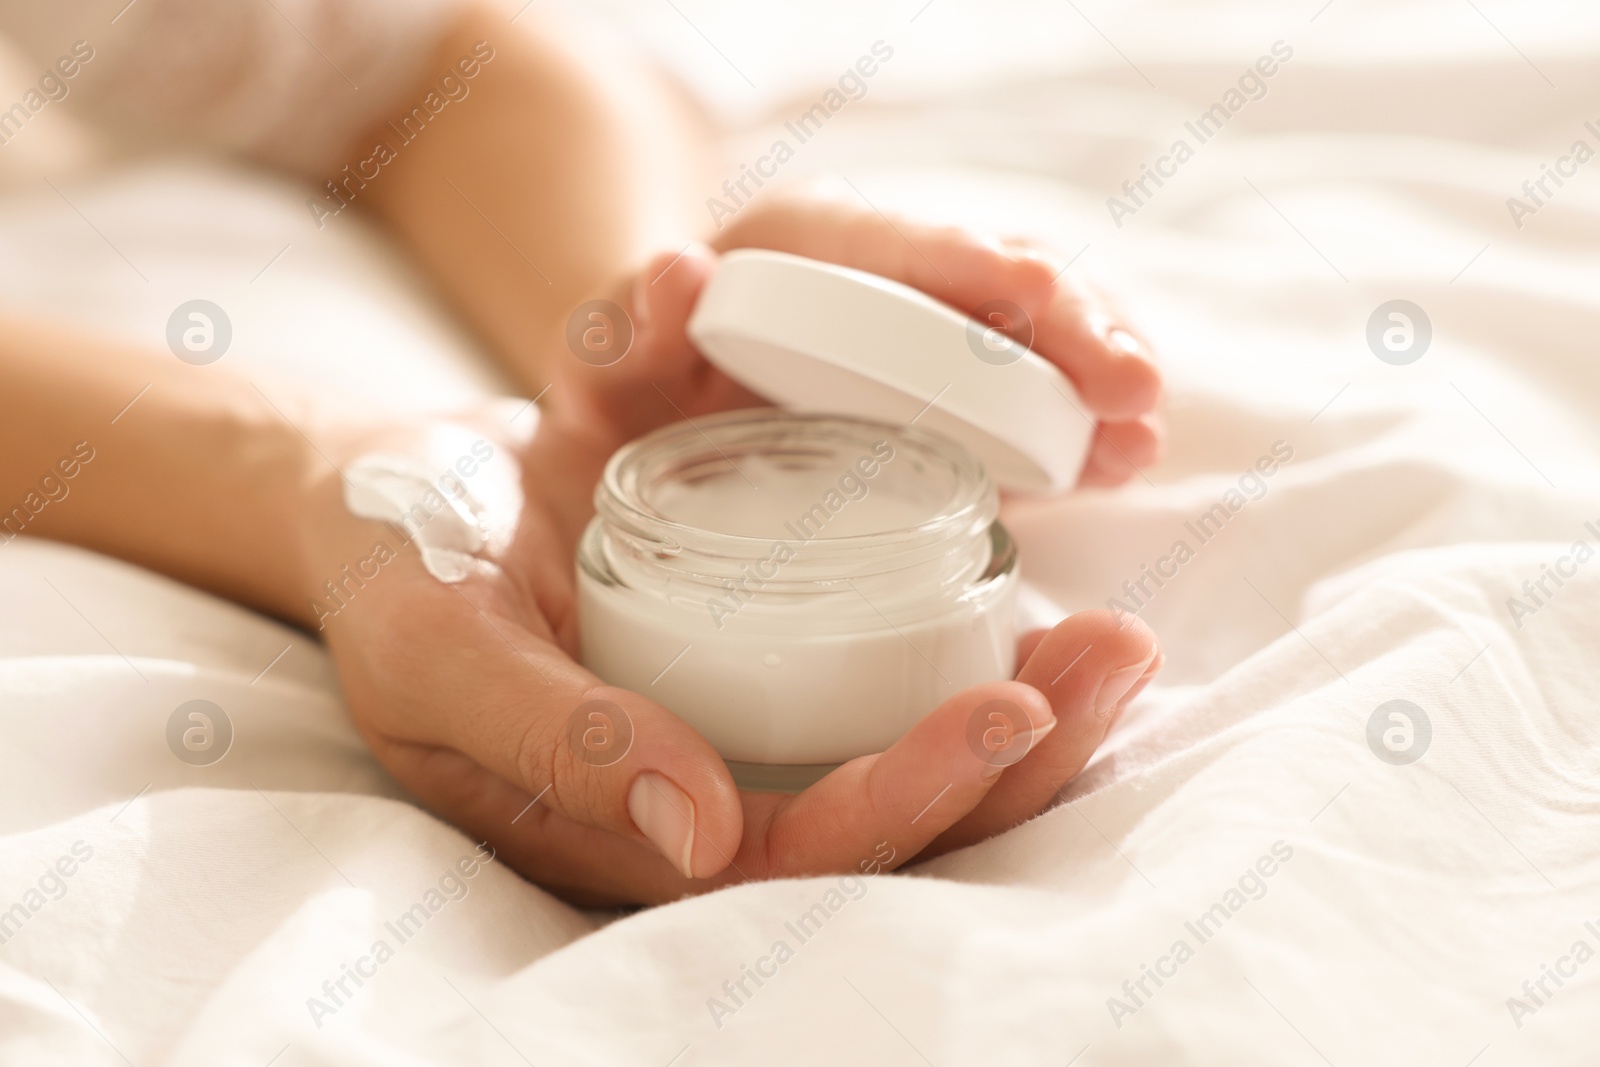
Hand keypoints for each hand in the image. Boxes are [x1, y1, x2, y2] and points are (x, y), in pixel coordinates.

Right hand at [303, 184, 1167, 903]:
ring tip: (1120, 639)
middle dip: (1015, 755)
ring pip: (905, 743)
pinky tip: (1047, 591)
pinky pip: (886, 669)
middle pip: (887, 811)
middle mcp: (706, 790)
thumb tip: (702, 835)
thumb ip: (547, 736)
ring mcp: (741, 723)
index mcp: (628, 822)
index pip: (799, 852)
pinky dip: (970, 637)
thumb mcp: (436, 645)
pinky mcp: (761, 652)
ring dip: (1026, 701)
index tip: (1011, 711)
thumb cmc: (396, 570)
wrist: (393, 495)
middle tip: (1119, 658)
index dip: (909, 798)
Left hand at [546, 181, 1164, 487]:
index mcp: (805, 249)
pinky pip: (1034, 399)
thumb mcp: (609, 361)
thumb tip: (676, 273)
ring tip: (1141, 430)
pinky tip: (1125, 454)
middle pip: (994, 279)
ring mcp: (934, 338)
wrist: (668, 407)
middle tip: (1128, 384)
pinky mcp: (960, 400)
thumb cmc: (637, 384)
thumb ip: (628, 328)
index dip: (967, 264)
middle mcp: (886, 279)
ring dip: (1094, 376)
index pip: (895, 244)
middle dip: (1066, 328)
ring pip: (1035, 334)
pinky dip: (1080, 427)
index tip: (1031, 287)